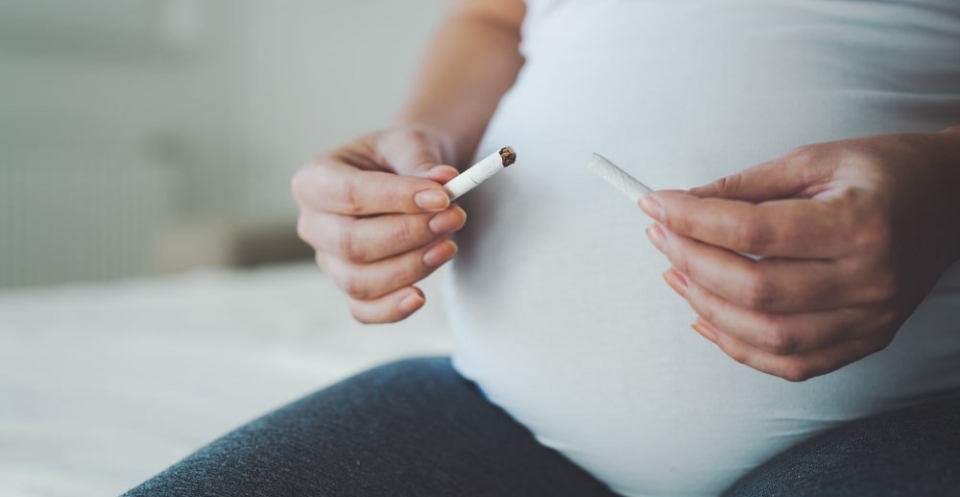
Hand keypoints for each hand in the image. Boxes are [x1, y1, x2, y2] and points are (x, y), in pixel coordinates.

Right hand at [293, 126, 464, 322]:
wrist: (403, 178)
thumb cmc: (399, 158)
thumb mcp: (407, 143)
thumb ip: (421, 161)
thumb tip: (443, 181)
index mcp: (314, 181)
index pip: (350, 194)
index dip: (397, 199)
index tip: (443, 197)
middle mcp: (313, 224)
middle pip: (352, 242)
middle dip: (408, 235)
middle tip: (454, 217)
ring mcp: (328, 260)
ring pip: (360, 280)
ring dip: (410, 267)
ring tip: (449, 244)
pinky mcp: (350, 286)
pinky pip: (364, 310)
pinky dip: (390, 309)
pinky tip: (419, 297)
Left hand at [639, 130, 959, 380]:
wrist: (954, 201)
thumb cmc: (884, 171)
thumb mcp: (817, 159)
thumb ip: (747, 186)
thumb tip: (682, 205)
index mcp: (860, 222)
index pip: (755, 231)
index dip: (693, 220)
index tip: (655, 204)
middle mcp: (870, 279)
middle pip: (755, 289)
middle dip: (692, 262)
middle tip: (660, 235)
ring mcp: (872, 318)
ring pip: (768, 335)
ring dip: (705, 308)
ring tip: (673, 273)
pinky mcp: (867, 340)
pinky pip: (792, 364)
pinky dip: (740, 349)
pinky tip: (705, 319)